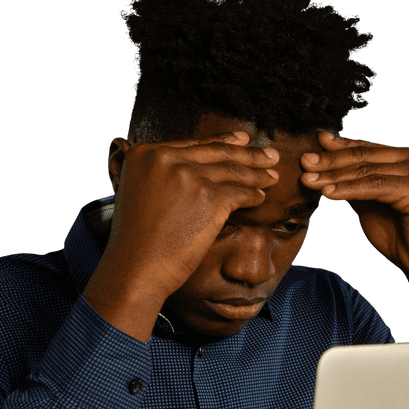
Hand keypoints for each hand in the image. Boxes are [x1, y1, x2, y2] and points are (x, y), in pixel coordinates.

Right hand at [104, 130, 280, 299]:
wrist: (136, 268)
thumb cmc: (138, 239)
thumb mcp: (139, 191)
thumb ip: (161, 174)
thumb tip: (193, 166)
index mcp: (146, 153)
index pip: (194, 143)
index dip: (222, 141)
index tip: (242, 140)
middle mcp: (165, 158)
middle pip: (217, 153)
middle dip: (249, 154)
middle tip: (271, 155)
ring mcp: (188, 176)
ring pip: (232, 171)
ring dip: (257, 174)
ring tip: (273, 176)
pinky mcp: (208, 197)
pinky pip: (239, 193)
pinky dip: (253, 195)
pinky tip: (261, 197)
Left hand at [300, 131, 408, 290]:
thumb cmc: (403, 238)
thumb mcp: (372, 205)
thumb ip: (356, 186)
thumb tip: (327, 169)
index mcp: (408, 158)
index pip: (366, 149)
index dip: (337, 148)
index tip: (312, 146)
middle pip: (364, 157)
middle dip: (330, 161)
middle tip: (303, 162)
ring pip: (367, 171)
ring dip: (334, 176)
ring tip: (309, 180)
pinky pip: (375, 186)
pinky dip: (349, 189)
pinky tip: (329, 193)